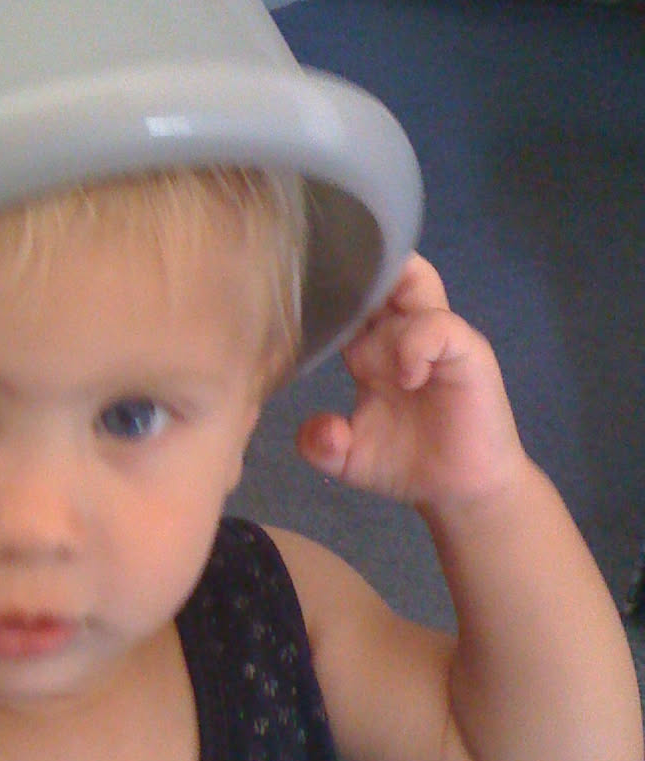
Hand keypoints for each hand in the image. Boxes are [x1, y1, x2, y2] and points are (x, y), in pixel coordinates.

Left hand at [295, 255, 525, 511]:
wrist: (459, 491)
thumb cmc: (407, 464)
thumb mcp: (349, 460)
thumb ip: (321, 445)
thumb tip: (315, 430)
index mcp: (370, 351)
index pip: (344, 302)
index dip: (322, 293)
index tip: (293, 291)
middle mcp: (401, 335)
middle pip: (382, 275)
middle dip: (357, 269)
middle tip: (331, 277)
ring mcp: (435, 339)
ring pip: (413, 283)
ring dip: (389, 296)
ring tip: (372, 338)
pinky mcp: (466, 352)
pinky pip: (438, 327)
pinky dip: (416, 345)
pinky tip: (409, 378)